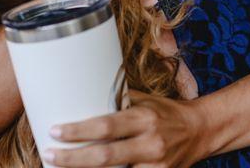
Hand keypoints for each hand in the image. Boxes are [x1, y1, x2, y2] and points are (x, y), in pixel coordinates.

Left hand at [43, 90, 207, 166]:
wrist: (200, 132)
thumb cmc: (166, 112)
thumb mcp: (145, 100)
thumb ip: (119, 100)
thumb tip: (84, 89)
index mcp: (144, 118)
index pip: (107, 126)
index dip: (79, 130)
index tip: (55, 130)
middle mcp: (150, 144)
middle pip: (105, 157)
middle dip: (72, 159)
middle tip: (49, 154)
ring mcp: (155, 167)